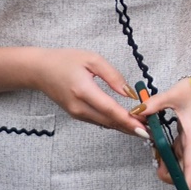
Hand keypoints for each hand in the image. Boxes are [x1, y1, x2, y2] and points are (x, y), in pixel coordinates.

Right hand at [35, 48, 149, 137]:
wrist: (41, 71)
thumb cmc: (66, 60)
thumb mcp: (92, 59)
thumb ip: (112, 75)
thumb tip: (129, 92)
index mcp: (84, 91)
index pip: (110, 109)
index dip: (128, 120)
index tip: (143, 126)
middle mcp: (79, 107)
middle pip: (108, 121)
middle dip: (129, 127)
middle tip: (149, 130)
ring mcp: (76, 113)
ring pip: (104, 123)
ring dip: (122, 126)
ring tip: (142, 127)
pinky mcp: (76, 114)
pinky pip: (97, 120)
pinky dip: (112, 122)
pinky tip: (124, 121)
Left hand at [137, 78, 190, 189]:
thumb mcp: (173, 94)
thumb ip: (154, 104)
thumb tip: (136, 112)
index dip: (187, 181)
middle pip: (184, 168)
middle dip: (172, 176)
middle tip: (158, 171)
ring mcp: (188, 139)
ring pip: (179, 160)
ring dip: (168, 165)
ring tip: (156, 162)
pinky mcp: (184, 135)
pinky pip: (175, 151)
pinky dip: (166, 154)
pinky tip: (157, 150)